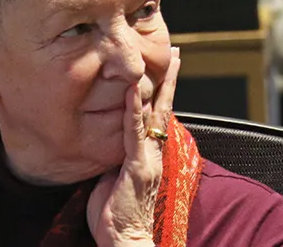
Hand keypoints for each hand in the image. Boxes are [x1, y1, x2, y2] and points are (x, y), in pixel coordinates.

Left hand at [87, 47, 181, 246]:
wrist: (124, 239)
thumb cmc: (116, 214)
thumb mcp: (112, 178)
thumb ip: (115, 157)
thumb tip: (106, 142)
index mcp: (148, 154)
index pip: (156, 116)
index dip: (162, 91)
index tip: (168, 69)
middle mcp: (153, 153)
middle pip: (163, 108)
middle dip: (170, 80)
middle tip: (176, 54)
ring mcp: (147, 158)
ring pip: (153, 114)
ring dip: (157, 85)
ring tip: (164, 61)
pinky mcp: (137, 166)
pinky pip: (134, 131)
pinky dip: (133, 108)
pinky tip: (132, 89)